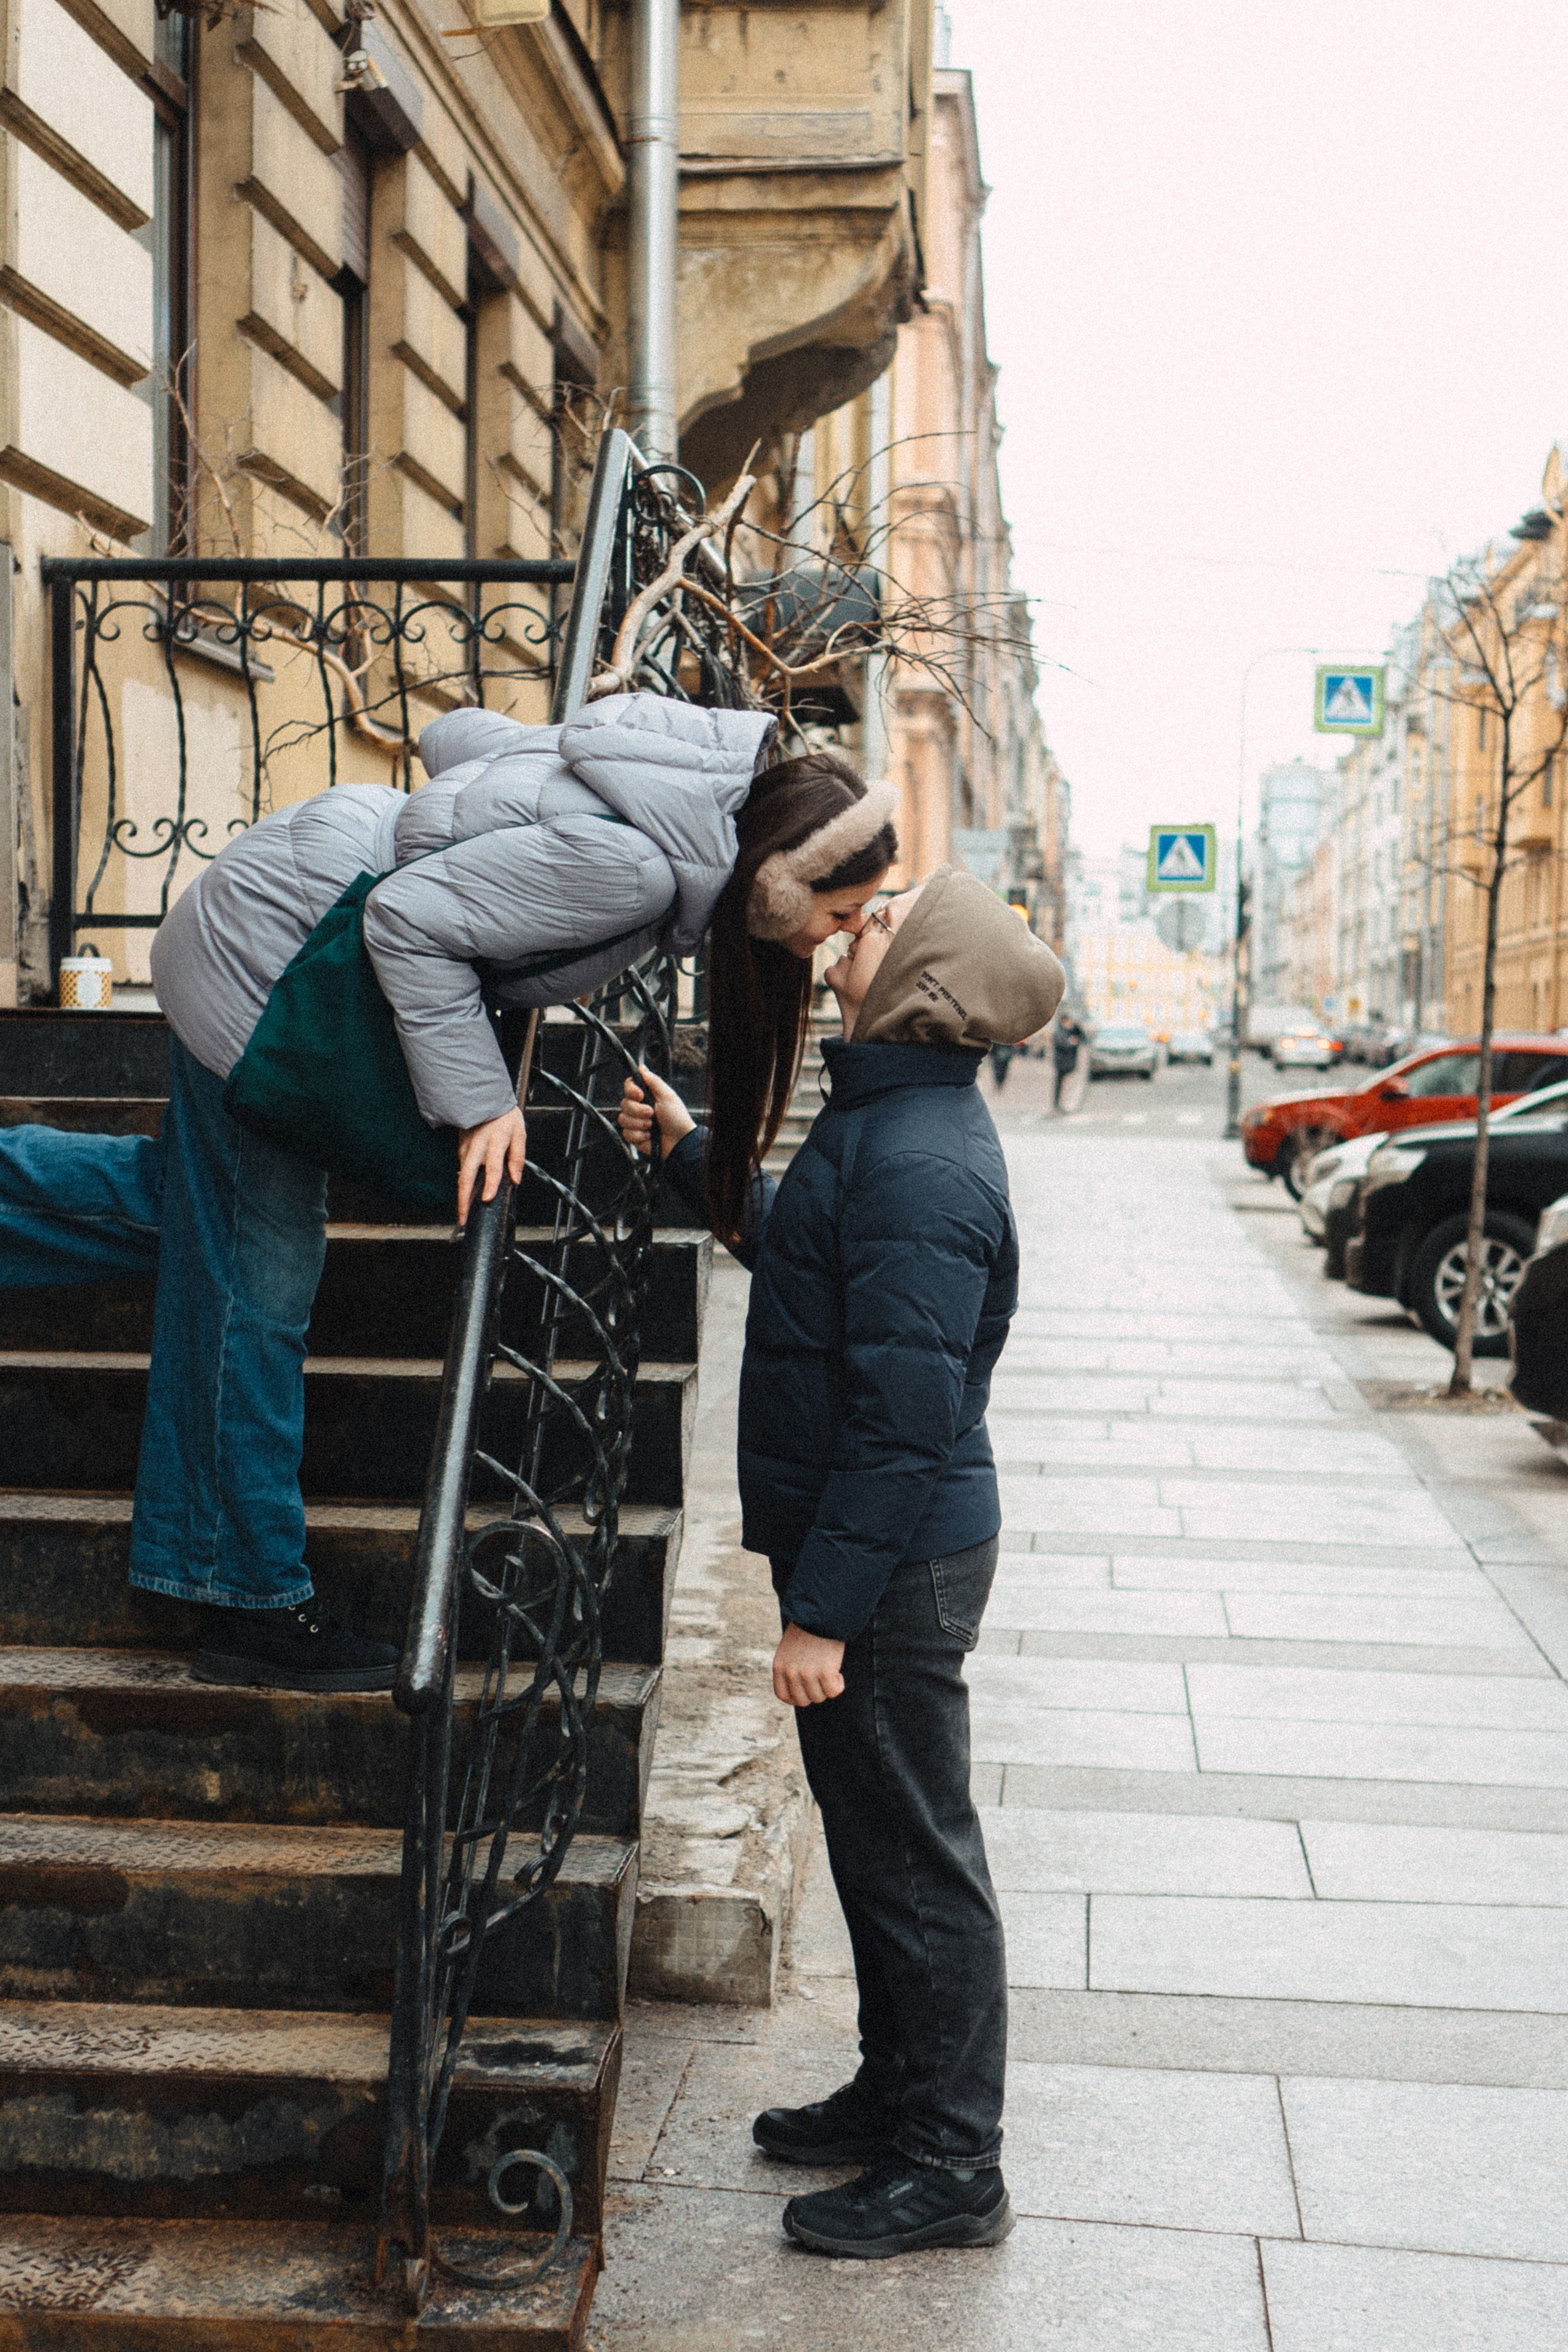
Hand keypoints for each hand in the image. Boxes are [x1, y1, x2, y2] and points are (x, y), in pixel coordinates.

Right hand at [456, 1106, 526, 1225]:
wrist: (484, 1096)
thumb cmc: (504, 1114)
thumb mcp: (519, 1131)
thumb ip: (518, 1156)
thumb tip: (516, 1179)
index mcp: (496, 1142)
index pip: (492, 1167)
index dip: (490, 1184)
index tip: (486, 1199)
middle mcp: (478, 1146)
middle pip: (467, 1176)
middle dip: (463, 1200)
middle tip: (463, 1218)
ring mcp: (467, 1146)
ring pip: (461, 1173)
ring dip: (461, 1194)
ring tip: (463, 1212)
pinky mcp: (461, 1146)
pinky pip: (461, 1166)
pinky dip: (462, 1181)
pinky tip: (465, 1192)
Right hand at [618, 1065, 695, 1162]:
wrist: (679, 1141)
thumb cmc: (677, 1118)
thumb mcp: (667, 1096)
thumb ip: (653, 1081)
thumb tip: (641, 1067)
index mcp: (646, 1096)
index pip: (628, 1086)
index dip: (631, 1090)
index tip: (640, 1096)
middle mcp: (638, 1107)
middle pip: (623, 1103)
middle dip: (638, 1110)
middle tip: (652, 1114)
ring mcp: (635, 1122)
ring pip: (622, 1118)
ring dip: (639, 1123)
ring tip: (652, 1126)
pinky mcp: (633, 1136)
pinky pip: (626, 1133)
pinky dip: (639, 1135)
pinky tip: (649, 1136)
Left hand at [773, 1621, 845, 1707]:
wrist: (821, 1613)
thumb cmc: (808, 1628)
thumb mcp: (789, 1649)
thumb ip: (790, 1667)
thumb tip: (800, 1688)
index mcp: (779, 1666)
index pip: (783, 1695)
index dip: (796, 1697)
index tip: (806, 1692)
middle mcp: (791, 1672)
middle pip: (803, 1700)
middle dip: (813, 1693)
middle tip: (821, 1680)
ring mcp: (807, 1674)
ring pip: (819, 1697)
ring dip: (827, 1688)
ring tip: (830, 1672)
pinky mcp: (825, 1672)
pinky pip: (833, 1691)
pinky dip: (838, 1685)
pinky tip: (838, 1673)